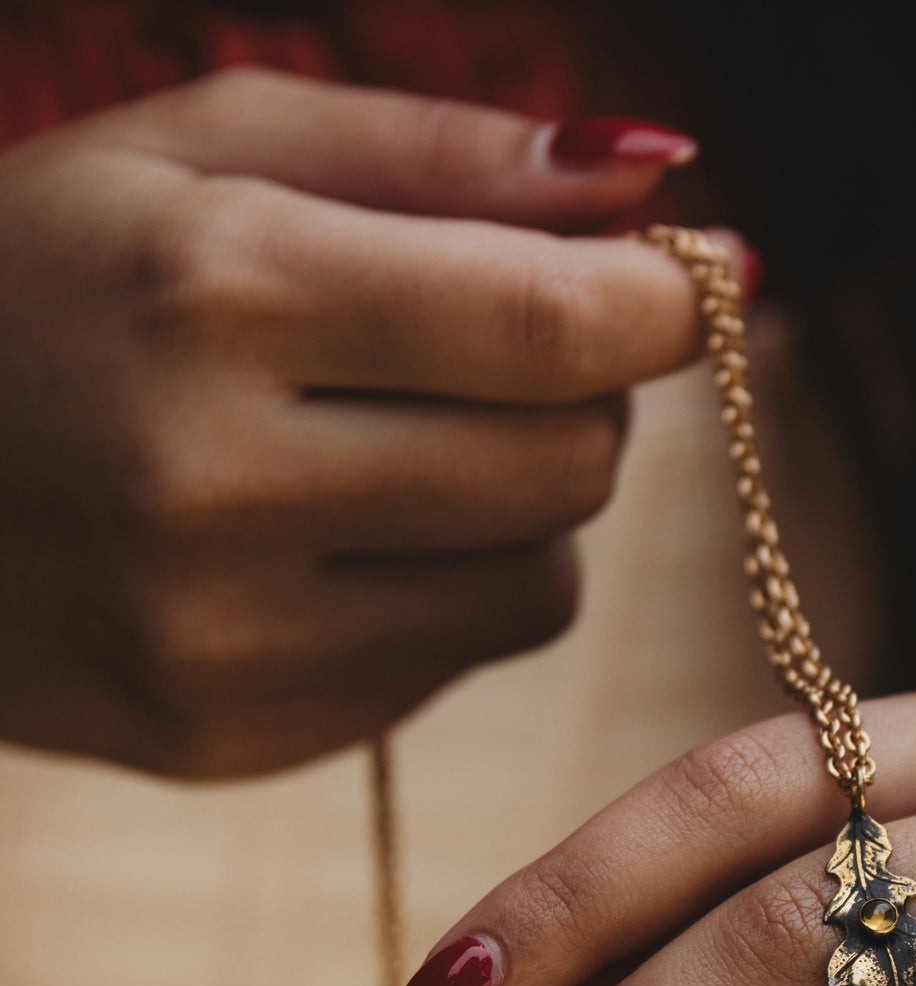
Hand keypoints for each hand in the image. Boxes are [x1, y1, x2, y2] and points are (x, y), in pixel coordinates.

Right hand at [0, 70, 707, 775]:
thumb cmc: (46, 276)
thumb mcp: (206, 149)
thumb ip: (441, 153)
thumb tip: (662, 175)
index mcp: (216, 294)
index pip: (549, 328)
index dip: (660, 309)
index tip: (683, 284)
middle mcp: (220, 486)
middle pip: (568, 467)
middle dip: (580, 402)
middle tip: (506, 353)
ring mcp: (225, 640)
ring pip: (537, 587)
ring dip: (521, 510)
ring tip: (406, 448)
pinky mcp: (232, 737)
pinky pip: (451, 665)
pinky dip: (444, 597)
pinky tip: (338, 541)